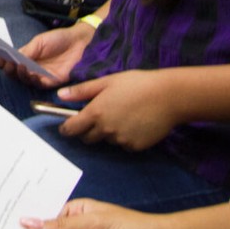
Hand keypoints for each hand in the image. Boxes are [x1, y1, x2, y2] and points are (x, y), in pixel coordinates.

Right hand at [0, 22, 94, 86]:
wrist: (80, 42)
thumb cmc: (59, 39)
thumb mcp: (39, 41)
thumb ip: (27, 50)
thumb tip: (13, 57)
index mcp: (28, 57)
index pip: (13, 63)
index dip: (4, 63)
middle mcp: (33, 68)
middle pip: (17, 74)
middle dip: (10, 70)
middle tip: (7, 65)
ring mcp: (42, 76)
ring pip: (27, 81)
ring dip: (21, 75)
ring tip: (18, 67)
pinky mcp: (53, 81)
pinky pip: (40, 84)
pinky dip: (34, 80)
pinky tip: (31, 74)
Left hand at [53, 70, 178, 150]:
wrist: (168, 96)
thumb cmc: (137, 84)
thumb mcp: (107, 82)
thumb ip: (83, 91)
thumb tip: (60, 96)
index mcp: (96, 112)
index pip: (72, 128)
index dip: (66, 129)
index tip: (65, 127)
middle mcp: (106, 129)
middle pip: (88, 138)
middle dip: (88, 131)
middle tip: (98, 117)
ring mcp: (121, 140)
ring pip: (108, 140)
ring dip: (108, 132)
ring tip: (123, 115)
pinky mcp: (135, 146)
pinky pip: (124, 144)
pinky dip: (125, 137)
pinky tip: (135, 123)